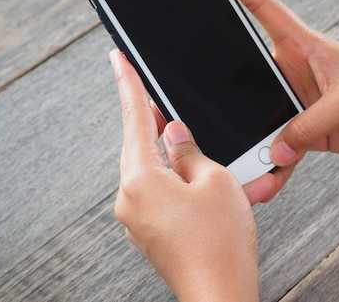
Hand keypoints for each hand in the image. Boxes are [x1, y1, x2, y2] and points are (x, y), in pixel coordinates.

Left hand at [110, 50, 258, 301]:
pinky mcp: (150, 231)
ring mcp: (137, 219)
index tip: (118, 60)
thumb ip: (190, 150)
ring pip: (151, 170)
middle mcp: (130, 200)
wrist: (220, 292)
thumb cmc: (220, 241)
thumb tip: (174, 134)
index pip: (134, 119)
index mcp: (141, 180)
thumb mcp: (214, 180)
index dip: (128, 84)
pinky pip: (158, 193)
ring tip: (198, 146)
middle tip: (168, 102)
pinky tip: (197, 179)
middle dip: (156, 123)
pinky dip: (175, 179)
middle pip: (140, 146)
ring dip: (171, 155)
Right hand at [206, 0, 338, 166]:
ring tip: (233, 156)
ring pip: (259, 116)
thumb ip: (308, 126)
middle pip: (246, 70)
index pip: (262, 5)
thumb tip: (274, 151)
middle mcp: (294, 69)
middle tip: (191, 91)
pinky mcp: (308, 130)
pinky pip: (281, 149)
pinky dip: (274, 166)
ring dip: (248, 136)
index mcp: (303, 44)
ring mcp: (298, 101)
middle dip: (219, 79)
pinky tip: (266, 183)